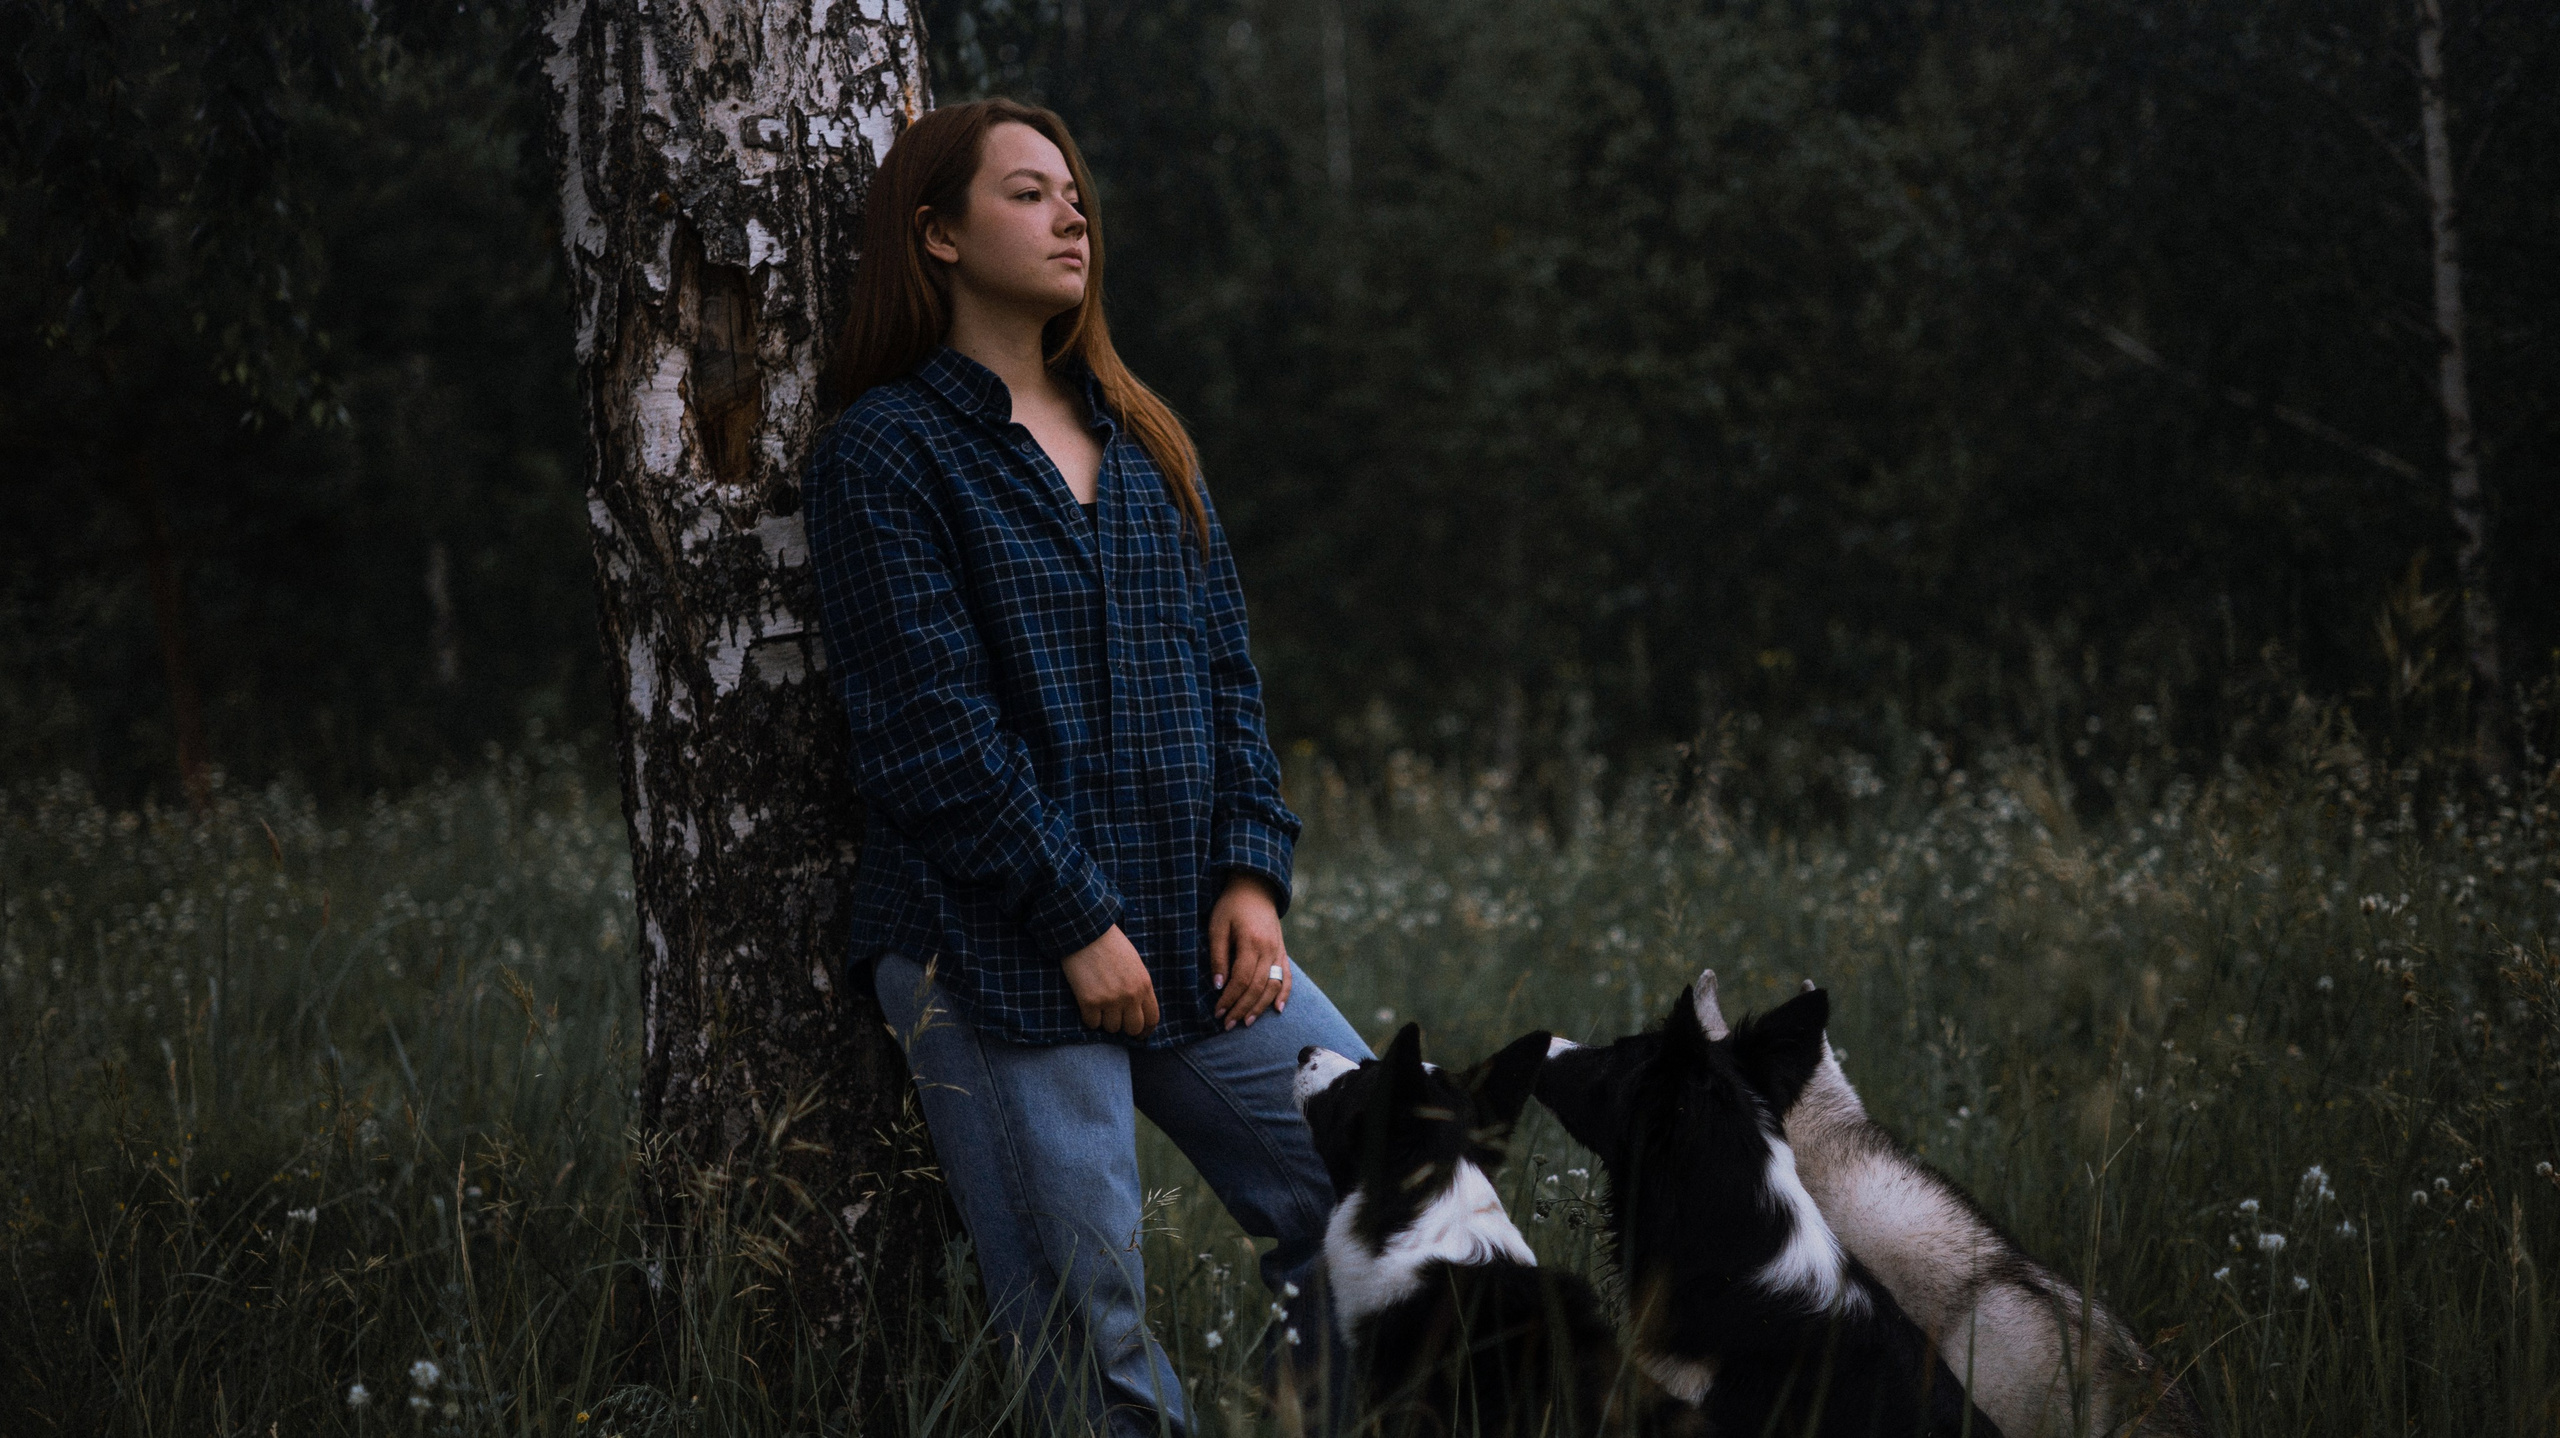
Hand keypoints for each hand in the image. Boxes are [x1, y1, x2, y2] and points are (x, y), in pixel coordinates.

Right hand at [1062, 925, 1159, 1036]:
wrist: (1086, 932)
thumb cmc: (1110, 945)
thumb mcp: (1134, 964)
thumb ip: (1139, 987)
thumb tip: (1138, 1011)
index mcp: (1144, 984)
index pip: (1152, 1019)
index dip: (1145, 1030)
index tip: (1138, 1034)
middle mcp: (1130, 995)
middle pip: (1133, 1028)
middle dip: (1124, 1027)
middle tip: (1115, 1019)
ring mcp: (1110, 1000)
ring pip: (1111, 1028)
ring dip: (1104, 1020)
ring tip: (1099, 1004)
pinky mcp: (1090, 1002)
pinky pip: (1092, 1023)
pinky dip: (1089, 1017)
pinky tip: (1087, 1003)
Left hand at [1209, 874, 1291, 1029]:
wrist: (1255, 888)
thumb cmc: (1230, 906)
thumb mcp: (1217, 926)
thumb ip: (1218, 956)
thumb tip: (1218, 986)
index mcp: (1251, 942)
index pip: (1242, 979)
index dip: (1229, 999)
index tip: (1217, 1012)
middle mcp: (1269, 949)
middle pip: (1258, 987)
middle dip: (1242, 1008)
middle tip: (1227, 1024)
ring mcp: (1279, 951)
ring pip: (1273, 986)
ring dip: (1260, 1007)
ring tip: (1247, 1022)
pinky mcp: (1283, 952)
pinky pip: (1287, 977)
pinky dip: (1284, 994)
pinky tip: (1278, 1009)